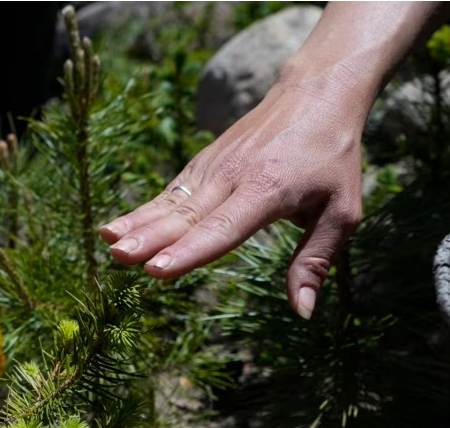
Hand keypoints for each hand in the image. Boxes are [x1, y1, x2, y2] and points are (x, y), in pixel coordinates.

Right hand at [99, 76, 365, 319]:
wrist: (315, 94)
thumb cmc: (333, 159)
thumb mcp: (342, 212)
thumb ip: (315, 261)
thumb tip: (303, 312)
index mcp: (267, 191)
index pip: (222, 228)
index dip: (189, 251)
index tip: (158, 270)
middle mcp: (232, 177)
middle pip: (185, 215)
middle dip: (149, 239)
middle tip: (119, 259)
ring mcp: (212, 168)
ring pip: (169, 203)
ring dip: (136, 224)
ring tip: (107, 243)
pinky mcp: (202, 164)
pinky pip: (169, 193)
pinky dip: (141, 211)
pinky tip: (116, 229)